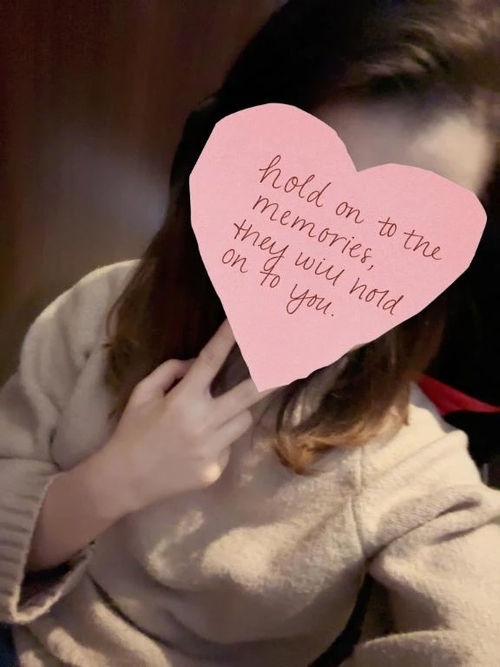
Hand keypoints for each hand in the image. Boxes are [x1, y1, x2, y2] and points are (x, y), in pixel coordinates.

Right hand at [99, 321, 269, 513]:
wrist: (124, 480)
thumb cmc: (132, 432)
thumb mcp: (142, 394)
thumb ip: (169, 371)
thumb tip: (193, 363)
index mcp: (183, 400)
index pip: (210, 361)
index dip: (228, 338)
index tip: (244, 322)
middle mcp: (203, 423)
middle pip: (248, 395)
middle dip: (272, 379)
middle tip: (293, 367)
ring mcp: (212, 449)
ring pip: (243, 420)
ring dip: (236, 412)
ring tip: (211, 417)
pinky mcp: (215, 469)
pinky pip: (229, 445)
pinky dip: (220, 440)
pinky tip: (196, 447)